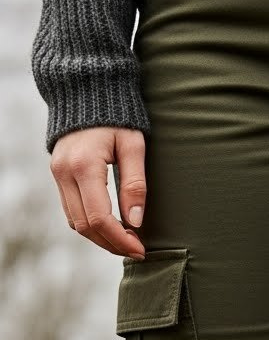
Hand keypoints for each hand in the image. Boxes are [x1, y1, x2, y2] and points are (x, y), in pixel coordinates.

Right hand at [50, 127, 146, 258]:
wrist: (86, 91)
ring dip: (100, 238)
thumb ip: (135, 184)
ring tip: (126, 241)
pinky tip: (111, 227)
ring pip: (75, 223)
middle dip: (111, 244)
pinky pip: (71, 211)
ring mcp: (58, 175)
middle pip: (85, 226)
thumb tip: (135, 222)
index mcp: (84, 166)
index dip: (120, 240)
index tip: (140, 249)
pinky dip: (90, 225)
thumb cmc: (116, 116)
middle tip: (136, 249)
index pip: (99, 218)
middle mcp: (65, 173)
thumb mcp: (133, 145)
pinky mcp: (58, 176)